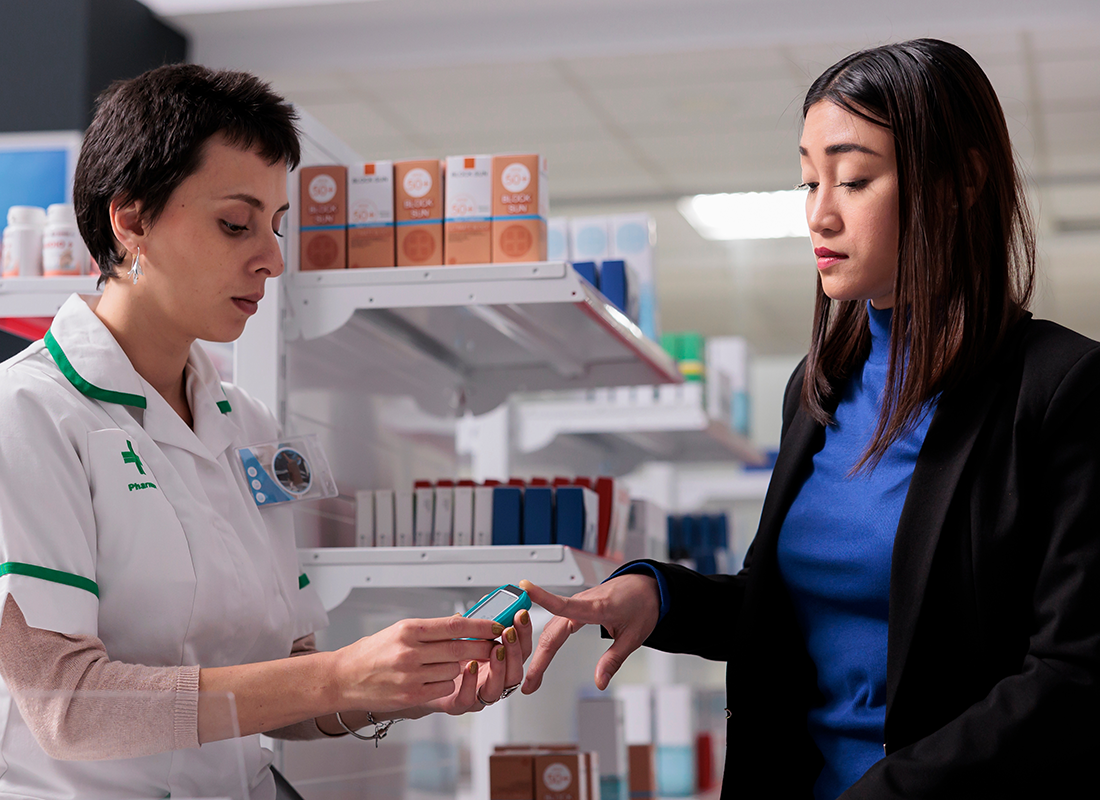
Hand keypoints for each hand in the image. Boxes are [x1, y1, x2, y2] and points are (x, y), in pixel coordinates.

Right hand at [331, 615, 501, 712]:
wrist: (344, 677)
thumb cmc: (372, 652)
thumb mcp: (399, 630)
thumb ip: (430, 630)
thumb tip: (462, 624)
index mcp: (409, 629)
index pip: (455, 624)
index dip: (481, 625)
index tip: (497, 626)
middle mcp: (410, 651)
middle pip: (461, 648)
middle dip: (483, 647)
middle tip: (495, 646)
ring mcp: (411, 675)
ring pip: (454, 670)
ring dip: (457, 668)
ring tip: (443, 665)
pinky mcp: (411, 695)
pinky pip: (444, 688)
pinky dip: (445, 684)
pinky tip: (433, 678)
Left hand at [422, 607, 534, 714]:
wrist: (417, 682)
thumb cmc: (443, 658)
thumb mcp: (461, 635)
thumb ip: (475, 624)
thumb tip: (485, 602)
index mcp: (497, 662)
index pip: (520, 649)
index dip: (523, 633)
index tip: (521, 615)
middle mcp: (492, 680)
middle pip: (516, 671)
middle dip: (515, 650)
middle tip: (509, 632)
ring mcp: (477, 694)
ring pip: (498, 688)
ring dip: (499, 667)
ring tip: (495, 649)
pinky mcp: (458, 704)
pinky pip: (469, 699)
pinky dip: (471, 683)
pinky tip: (470, 667)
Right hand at [521, 574, 659, 692]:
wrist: (647, 587)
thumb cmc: (642, 605)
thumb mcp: (633, 637)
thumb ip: (613, 660)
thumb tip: (600, 681)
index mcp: (597, 607)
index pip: (564, 604)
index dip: (543, 598)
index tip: (524, 587)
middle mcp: (583, 603)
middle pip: (552, 631)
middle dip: (538, 658)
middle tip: (529, 683)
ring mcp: (578, 604)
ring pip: (552, 628)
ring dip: (540, 652)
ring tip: (533, 675)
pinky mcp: (578, 606)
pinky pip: (557, 622)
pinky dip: (547, 640)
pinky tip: (541, 653)